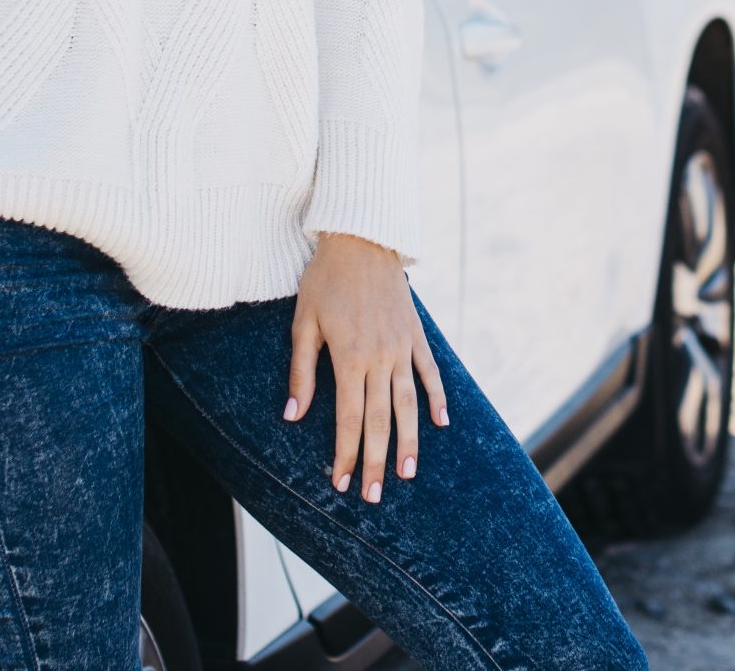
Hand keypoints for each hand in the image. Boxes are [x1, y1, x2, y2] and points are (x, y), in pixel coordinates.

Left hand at [285, 233, 447, 502]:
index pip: (349, 419)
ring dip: (409, 441)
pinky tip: (442, 423)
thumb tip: (292, 416)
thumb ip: (301, 372)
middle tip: (376, 496)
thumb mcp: (303, 323)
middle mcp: (380, 358)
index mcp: (349, 358)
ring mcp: (402, 347)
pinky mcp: (416, 334)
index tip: (343, 483)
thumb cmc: (325, 279)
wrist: (362, 237)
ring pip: (409, 404)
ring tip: (408, 473)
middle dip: (377, 461)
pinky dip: (437, 398)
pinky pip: (429, 372)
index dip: (346, 454)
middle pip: (381, 420)